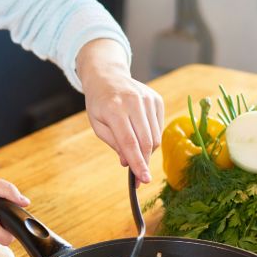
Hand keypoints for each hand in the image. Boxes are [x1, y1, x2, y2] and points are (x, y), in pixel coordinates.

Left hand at [78, 39, 164, 184]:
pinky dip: (151, 138)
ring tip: (135, 152)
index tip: (144, 179)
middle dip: (144, 162)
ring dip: (147, 151)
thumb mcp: (98, 125)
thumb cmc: (100, 104)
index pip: (129, 142)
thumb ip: (114, 143)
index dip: (137, 163)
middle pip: (145, 141)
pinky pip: (159, 127)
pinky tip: (140, 135)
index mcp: (115, 109)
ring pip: (155, 137)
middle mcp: (134, 102)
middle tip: (139, 177)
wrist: (108, 77)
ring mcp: (148, 100)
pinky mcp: (157, 100)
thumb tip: (128, 162)